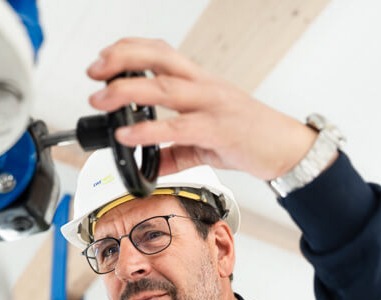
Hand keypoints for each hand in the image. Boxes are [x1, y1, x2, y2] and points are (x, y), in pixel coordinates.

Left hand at [86, 37, 317, 180]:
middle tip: (93, 71)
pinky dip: (148, 132)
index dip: (130, 50)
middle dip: (122, 59)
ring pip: (164, 88)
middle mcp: (204, 86)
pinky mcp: (217, 131)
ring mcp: (211, 105)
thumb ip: (175, 151)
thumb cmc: (249, 136)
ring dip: (127, 91)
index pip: (161, 52)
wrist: (287, 148)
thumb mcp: (206, 140)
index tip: (104, 58)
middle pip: (159, 59)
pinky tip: (127, 135)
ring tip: (100, 99)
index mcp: (200, 82)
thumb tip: (150, 167)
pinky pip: (178, 128)